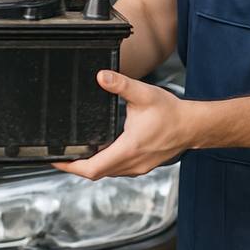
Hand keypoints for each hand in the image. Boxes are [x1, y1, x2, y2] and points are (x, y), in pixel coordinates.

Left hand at [54, 70, 185, 179]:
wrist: (193, 126)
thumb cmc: (171, 113)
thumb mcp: (143, 94)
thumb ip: (120, 84)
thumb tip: (100, 76)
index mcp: (128, 149)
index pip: (92, 168)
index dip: (70, 166)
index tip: (55, 159)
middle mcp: (132, 163)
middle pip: (96, 173)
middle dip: (75, 166)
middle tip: (59, 155)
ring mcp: (138, 167)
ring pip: (107, 172)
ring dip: (91, 165)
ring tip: (75, 153)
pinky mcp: (142, 166)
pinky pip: (117, 169)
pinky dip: (104, 163)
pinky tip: (99, 150)